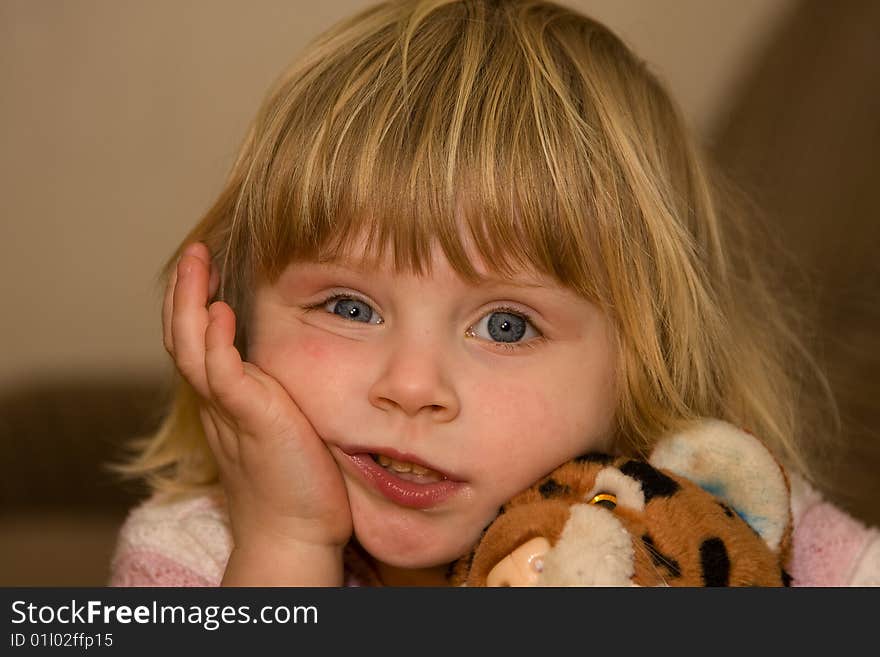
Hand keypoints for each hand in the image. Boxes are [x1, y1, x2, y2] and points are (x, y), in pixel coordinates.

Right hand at [163, 242, 352, 555]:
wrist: (296, 536)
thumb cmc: (300, 486)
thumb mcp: (285, 427)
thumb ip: (278, 396)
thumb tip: (288, 370)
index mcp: (227, 404)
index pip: (198, 346)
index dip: (194, 307)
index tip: (207, 269)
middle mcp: (219, 405)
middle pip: (183, 339)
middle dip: (184, 291)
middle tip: (193, 250)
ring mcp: (230, 414)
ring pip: (191, 349)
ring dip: (189, 300)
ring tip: (196, 259)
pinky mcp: (251, 423)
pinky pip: (223, 377)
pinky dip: (216, 343)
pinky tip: (220, 313)